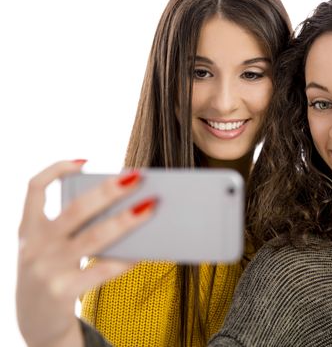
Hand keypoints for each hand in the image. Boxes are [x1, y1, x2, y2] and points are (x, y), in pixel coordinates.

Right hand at [16, 160, 155, 346]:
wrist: (34, 323)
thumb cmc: (52, 274)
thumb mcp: (49, 249)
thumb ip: (73, 230)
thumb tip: (125, 207)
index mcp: (28, 228)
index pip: (34, 187)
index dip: (57, 169)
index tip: (85, 162)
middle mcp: (35, 245)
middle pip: (76, 209)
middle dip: (109, 190)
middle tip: (138, 176)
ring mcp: (47, 269)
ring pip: (94, 237)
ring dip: (126, 220)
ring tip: (151, 206)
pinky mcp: (63, 291)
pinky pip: (102, 270)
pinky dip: (126, 259)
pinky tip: (144, 251)